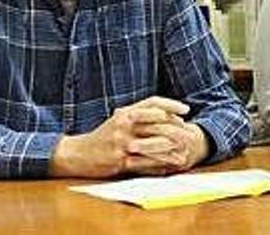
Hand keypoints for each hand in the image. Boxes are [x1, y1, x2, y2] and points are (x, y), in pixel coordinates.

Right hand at [49, 96, 208, 177]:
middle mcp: (124, 125)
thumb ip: (138, 116)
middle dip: (177, 130)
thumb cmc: (102, 137)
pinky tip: (170, 167)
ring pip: (155, 144)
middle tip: (191, 135)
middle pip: (158, 123)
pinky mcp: (121, 161)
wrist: (78, 154)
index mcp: (125, 113)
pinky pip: (146, 163)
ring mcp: (123, 143)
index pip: (152, 103)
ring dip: (173, 150)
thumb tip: (165, 115)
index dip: (171, 104)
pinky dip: (161, 165)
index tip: (186, 109)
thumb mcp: (117, 121)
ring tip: (185, 154)